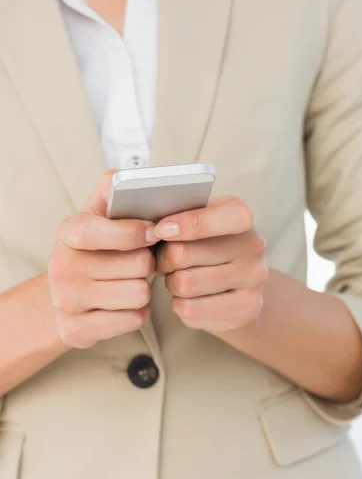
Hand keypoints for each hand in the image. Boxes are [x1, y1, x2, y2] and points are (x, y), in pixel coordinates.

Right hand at [48, 171, 159, 348]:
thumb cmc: (97, 246)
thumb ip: (116, 188)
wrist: (68, 291)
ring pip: (138, 294)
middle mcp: (61, 266)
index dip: (132, 232)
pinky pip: (132, 320)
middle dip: (148, 262)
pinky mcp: (74, 330)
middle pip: (135, 265)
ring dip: (146, 288)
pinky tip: (127, 303)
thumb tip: (133, 177)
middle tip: (142, 261)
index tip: (154, 232)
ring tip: (134, 281)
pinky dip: (139, 312)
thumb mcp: (100, 212)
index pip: (97, 231)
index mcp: (68, 231)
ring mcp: (64, 301)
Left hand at [153, 196, 266, 331]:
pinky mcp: (246, 309)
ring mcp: (254, 280)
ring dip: (171, 283)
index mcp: (241, 215)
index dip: (189, 224)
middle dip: (164, 259)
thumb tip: (155, 227)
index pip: (220, 217)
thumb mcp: (199, 220)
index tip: (161, 230)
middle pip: (184, 254)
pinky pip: (190, 310)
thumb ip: (180, 216)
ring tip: (178, 278)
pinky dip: (179, 304)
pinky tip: (189, 297)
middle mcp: (254, 246)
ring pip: (185, 285)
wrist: (240, 281)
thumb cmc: (208, 243)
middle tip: (163, 260)